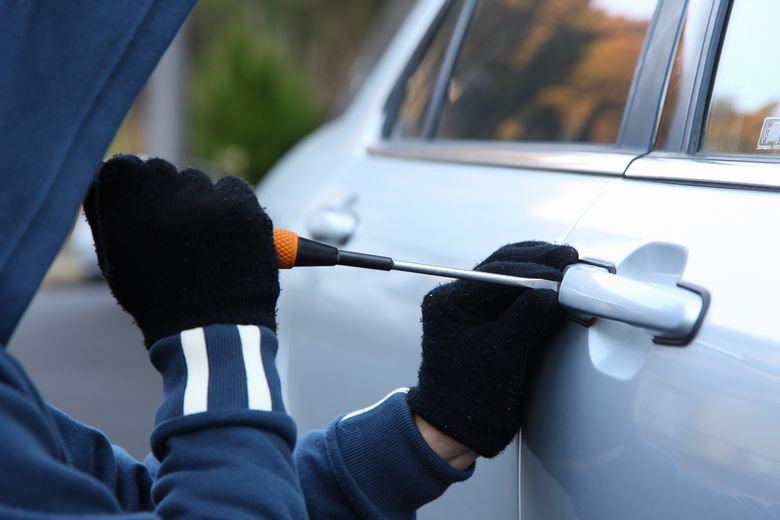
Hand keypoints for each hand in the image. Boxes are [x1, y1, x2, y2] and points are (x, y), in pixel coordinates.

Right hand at [84, 155, 278, 345]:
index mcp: (124, 210)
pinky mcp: (243, 207)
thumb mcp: (118, 263)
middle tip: (178, 235)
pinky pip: (233, 188)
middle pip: (161, 172)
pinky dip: (233, 206)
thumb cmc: (159, 301)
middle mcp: (164, 198)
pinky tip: (229, 239)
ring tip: (205, 247)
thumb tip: (111, 178)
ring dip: (200, 203)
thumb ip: (110, 216)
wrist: (212, 333)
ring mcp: (206, 201)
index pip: (121, 167)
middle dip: (166, 195)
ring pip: (199, 181)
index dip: (132, 187)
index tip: (142, 207)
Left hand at [407, 241, 578, 457]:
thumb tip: (553, 291)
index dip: (533, 268)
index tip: (562, 269)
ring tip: (568, 267)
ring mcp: (472, 308)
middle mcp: (457, 299)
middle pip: (501, 266)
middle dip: (538, 261)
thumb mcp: (503, 354)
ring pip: (509, 275)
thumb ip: (527, 318)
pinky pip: (514, 294)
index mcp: (449, 302)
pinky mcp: (488, 319)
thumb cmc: (470, 396)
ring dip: (539, 270)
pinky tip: (557, 287)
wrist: (459, 427)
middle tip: (569, 258)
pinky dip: (537, 289)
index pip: (495, 273)